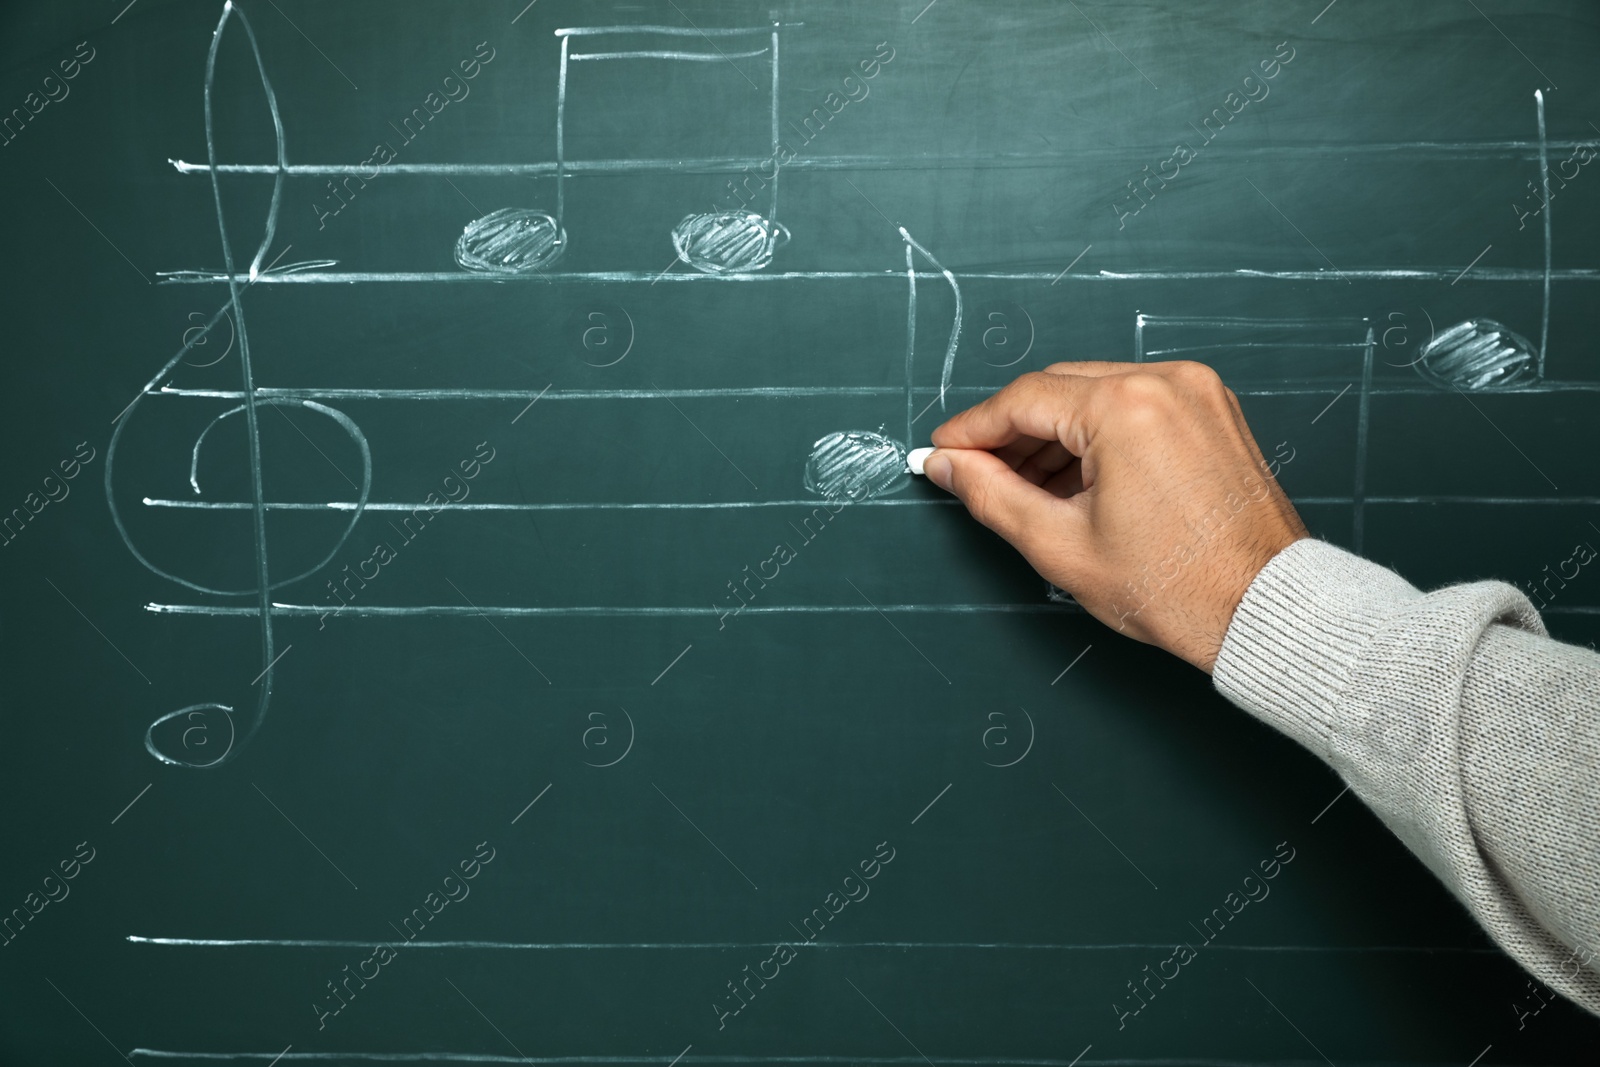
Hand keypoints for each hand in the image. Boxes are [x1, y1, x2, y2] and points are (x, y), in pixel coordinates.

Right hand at [923, 361, 1307, 672]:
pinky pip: (1136, 405)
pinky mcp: (1214, 411)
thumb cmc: (1177, 588)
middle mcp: (1166, 383)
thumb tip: (948, 466)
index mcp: (1127, 407)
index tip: (942, 451)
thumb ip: (990, 495)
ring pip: (1096, 395)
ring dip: (1054, 436)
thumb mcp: (1060, 546)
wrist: (1264, 610)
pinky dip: (1098, 435)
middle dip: (1012, 432)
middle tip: (975, 473)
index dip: (973, 429)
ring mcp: (1198, 392)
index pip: (1023, 400)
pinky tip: (1075, 480)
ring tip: (1026, 490)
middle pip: (1058, 390)